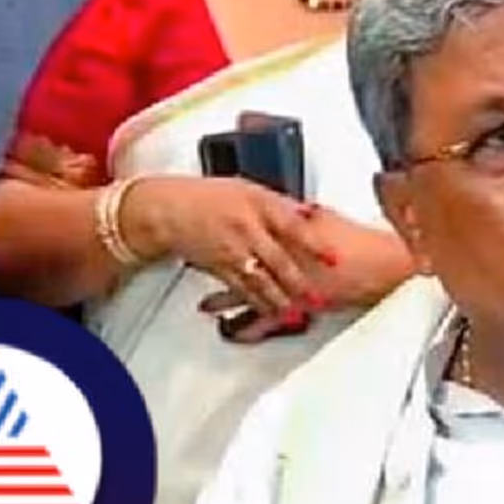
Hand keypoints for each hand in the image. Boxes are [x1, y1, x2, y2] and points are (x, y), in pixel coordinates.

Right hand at [119, 176, 332, 315]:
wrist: (168, 210)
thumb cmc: (209, 197)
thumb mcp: (249, 188)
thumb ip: (281, 203)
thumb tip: (311, 213)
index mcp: (256, 205)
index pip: (292, 226)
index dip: (315, 243)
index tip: (334, 258)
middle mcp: (245, 229)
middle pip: (277, 260)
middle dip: (300, 283)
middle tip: (319, 299)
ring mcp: (231, 251)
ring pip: (260, 280)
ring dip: (280, 300)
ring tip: (298, 314)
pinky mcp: (219, 268)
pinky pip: (241, 289)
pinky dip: (257, 303)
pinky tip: (271, 313)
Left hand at [193, 208, 413, 341]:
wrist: (381, 266)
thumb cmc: (361, 243)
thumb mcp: (329, 220)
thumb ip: (306, 216)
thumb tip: (294, 209)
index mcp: (288, 231)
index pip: (250, 232)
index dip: (227, 234)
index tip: (209, 234)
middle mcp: (284, 256)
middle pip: (241, 262)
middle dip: (217, 266)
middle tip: (197, 269)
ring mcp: (290, 282)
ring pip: (250, 292)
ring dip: (225, 299)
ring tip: (206, 305)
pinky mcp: (300, 304)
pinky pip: (268, 319)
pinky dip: (250, 327)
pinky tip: (236, 332)